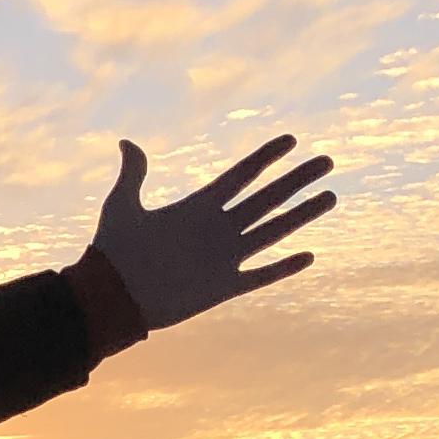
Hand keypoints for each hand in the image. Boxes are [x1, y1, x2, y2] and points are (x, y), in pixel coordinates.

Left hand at [90, 136, 335, 330]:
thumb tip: (126, 141)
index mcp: (197, 207)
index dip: (265, 157)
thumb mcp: (121, 207)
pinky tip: (309, 256)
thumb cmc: (111, 254)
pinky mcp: (221, 288)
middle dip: (298, 179)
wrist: (108, 299)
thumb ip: (132, 174)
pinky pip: (259, 276)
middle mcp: (216, 230)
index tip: (291, 139)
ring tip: (330, 197)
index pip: (240, 176)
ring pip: (272, 231)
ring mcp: (221, 258)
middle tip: (328, 161)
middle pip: (267, 198)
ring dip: (302, 215)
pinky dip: (283, 268)